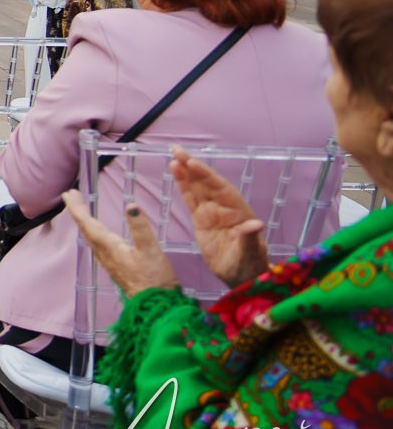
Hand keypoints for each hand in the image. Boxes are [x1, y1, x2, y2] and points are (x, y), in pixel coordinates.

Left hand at [61, 189, 177, 295]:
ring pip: (90, 237)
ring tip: (81, 209)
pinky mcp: (114, 266)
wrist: (154, 305)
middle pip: (85, 228)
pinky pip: (96, 244)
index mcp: (109, 246)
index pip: (87, 223)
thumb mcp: (150, 249)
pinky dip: (92, 232)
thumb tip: (131, 205)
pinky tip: (96, 234)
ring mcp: (108, 261)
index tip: (68, 194)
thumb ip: (140, 227)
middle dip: (78, 211)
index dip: (77, 208)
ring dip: (84, 221)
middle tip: (71, 194)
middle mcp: (104, 253)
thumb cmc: (154, 278)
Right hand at [169, 146, 269, 286]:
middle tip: (178, 151)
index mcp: (239, 212)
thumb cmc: (249, 266)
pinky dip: (183, 186)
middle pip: (207, 183)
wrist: (242, 278)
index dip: (207, 176)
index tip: (193, 164)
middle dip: (194, 167)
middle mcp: (225, 208)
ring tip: (174, 158)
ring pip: (197, 189)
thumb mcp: (250, 254)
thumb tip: (255, 224)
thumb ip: (249, 238)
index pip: (221, 189)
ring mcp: (212, 213)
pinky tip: (176, 173)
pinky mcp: (201, 220)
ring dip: (186, 173)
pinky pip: (191, 200)